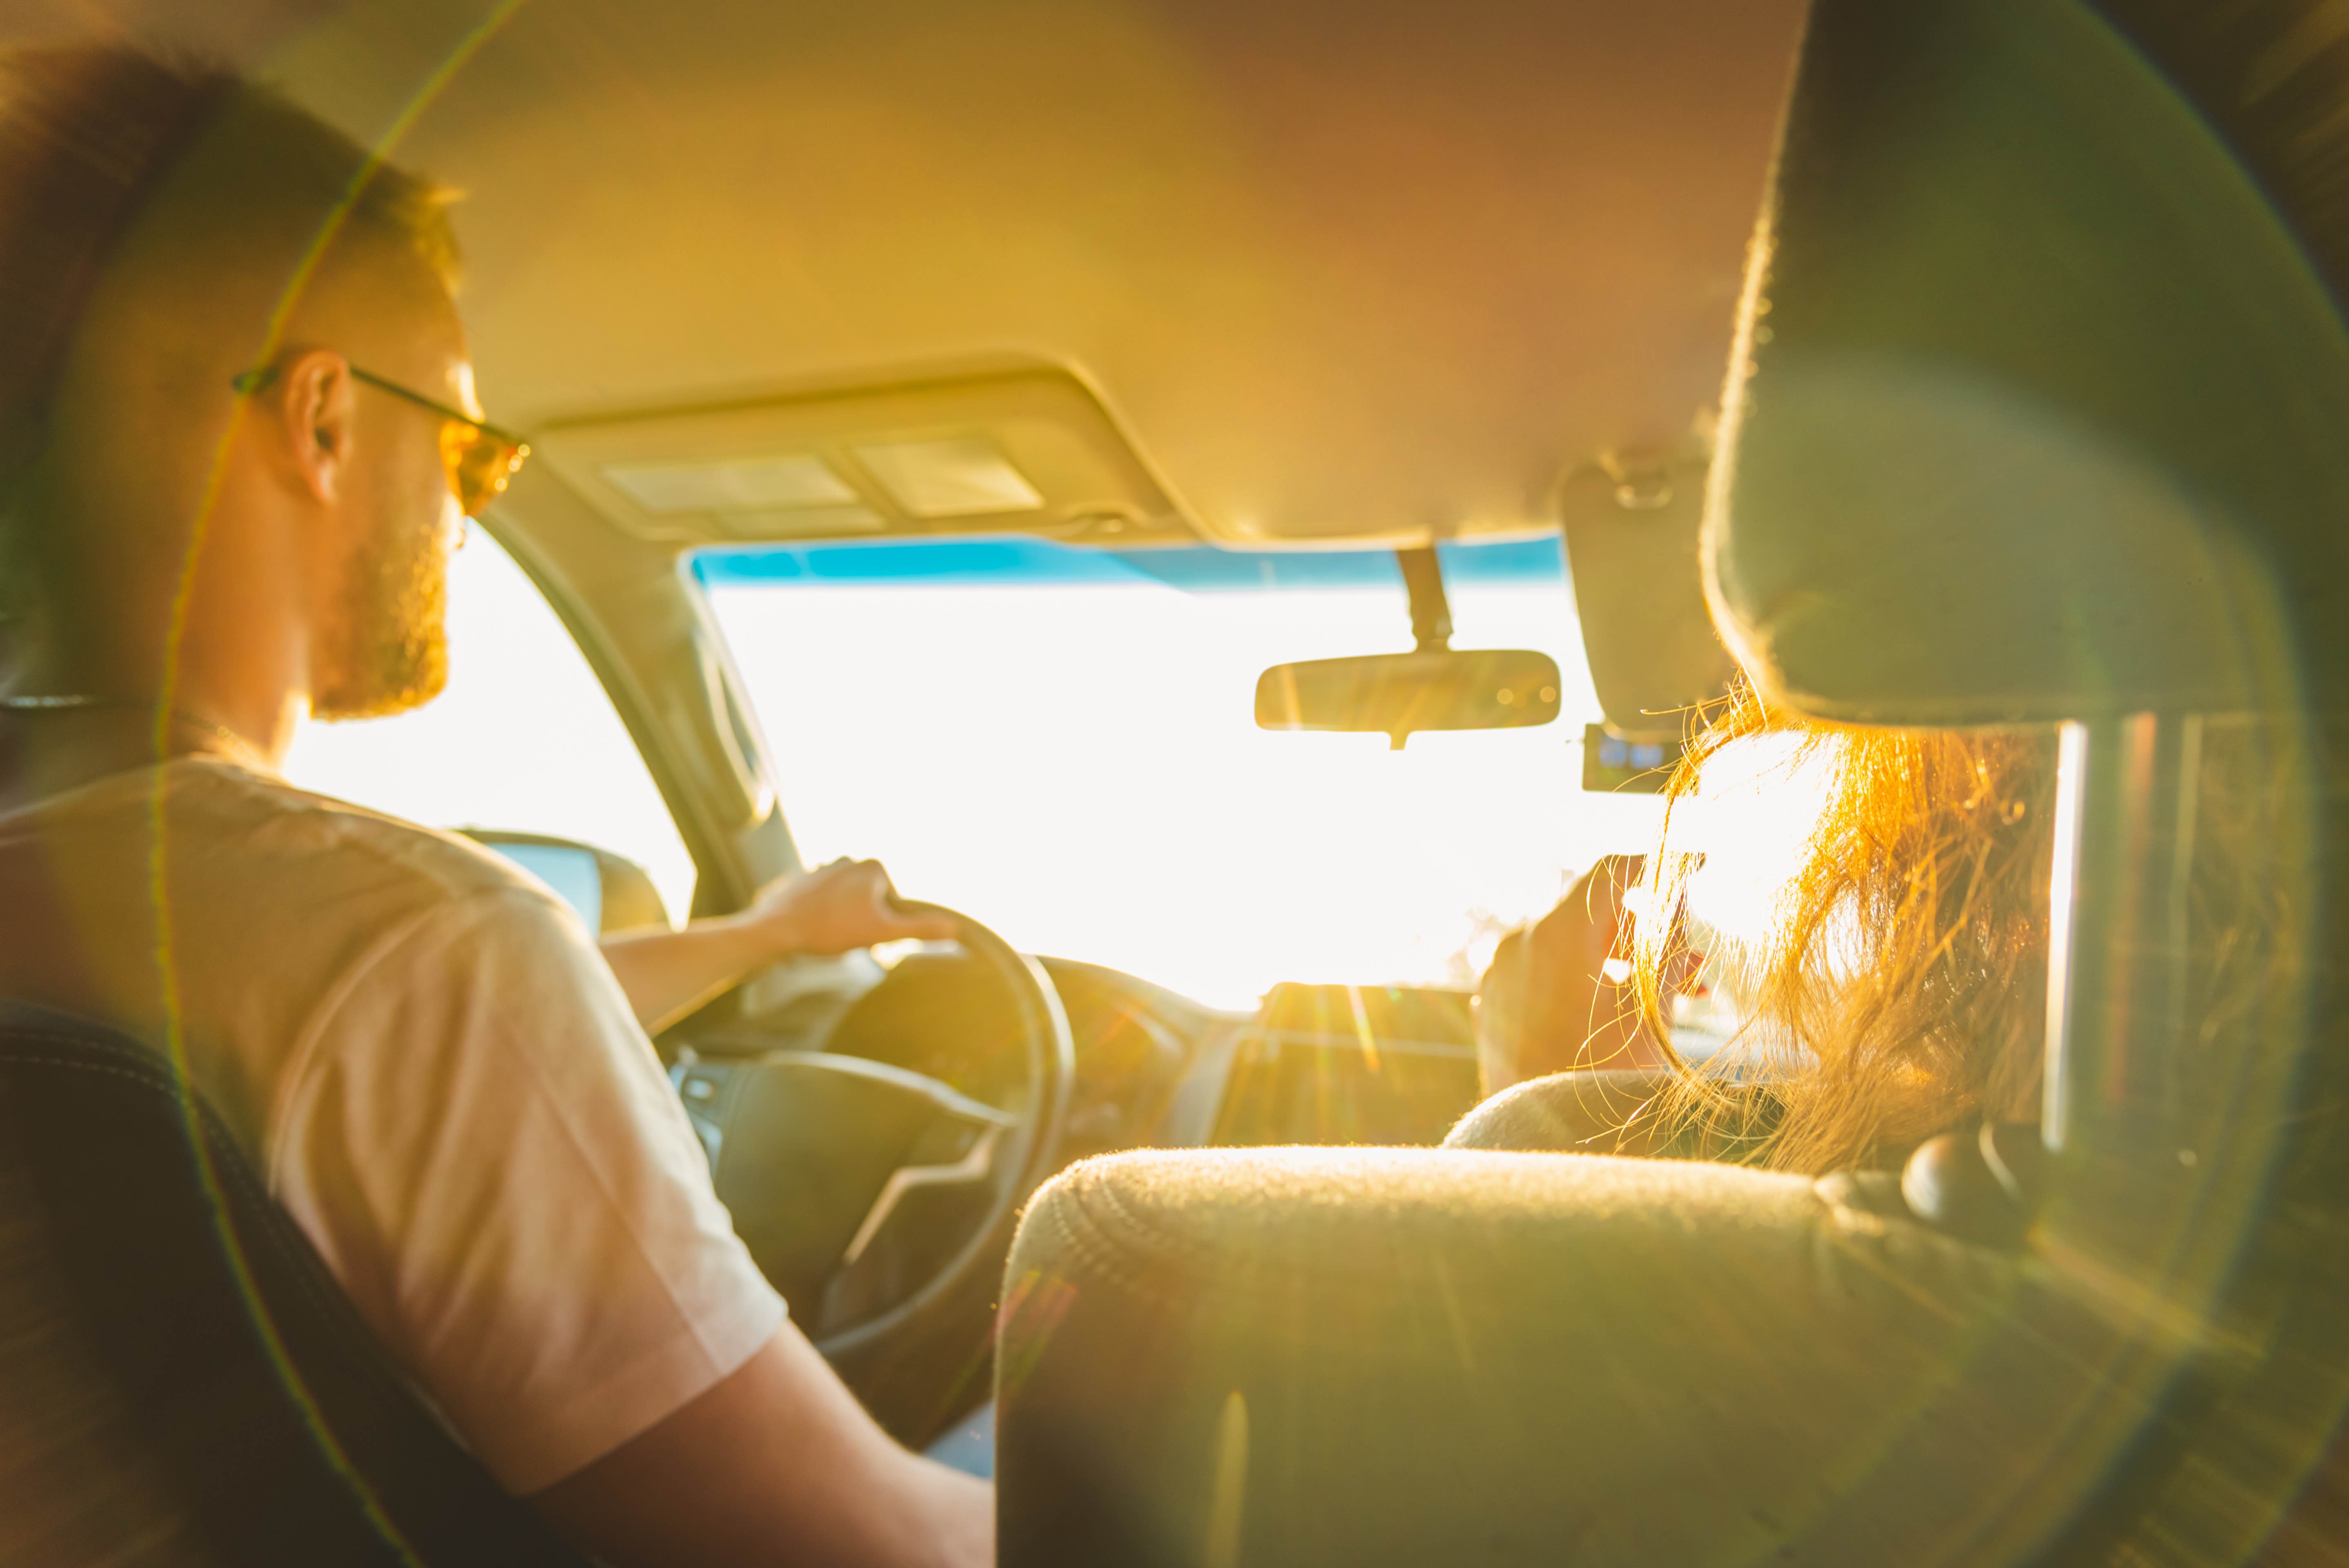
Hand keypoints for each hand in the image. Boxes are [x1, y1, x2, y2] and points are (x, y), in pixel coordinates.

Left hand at [732, 857, 958, 959]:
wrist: (775, 930)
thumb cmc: (830, 929)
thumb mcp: (883, 932)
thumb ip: (920, 929)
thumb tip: (956, 928)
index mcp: (873, 866)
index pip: (894, 903)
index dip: (884, 925)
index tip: (865, 934)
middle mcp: (848, 860)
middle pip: (872, 903)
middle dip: (864, 922)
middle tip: (847, 937)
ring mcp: (822, 869)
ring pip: (849, 905)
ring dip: (844, 922)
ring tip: (828, 935)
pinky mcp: (802, 882)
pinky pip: (824, 905)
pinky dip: (823, 919)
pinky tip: (812, 932)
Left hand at [1474, 854, 1698, 1091]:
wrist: (1541, 1153)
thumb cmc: (1602, 1084)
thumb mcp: (1651, 1013)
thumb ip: (1666, 952)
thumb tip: (1678, 908)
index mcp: (1554, 935)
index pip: (1612, 873)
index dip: (1660, 866)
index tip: (1698, 869)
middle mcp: (1517, 947)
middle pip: (1590, 915)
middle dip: (1648, 930)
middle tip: (1697, 962)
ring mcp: (1500, 981)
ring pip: (1569, 951)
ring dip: (1621, 963)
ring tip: (1672, 997)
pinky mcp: (1494, 1014)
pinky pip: (1544, 981)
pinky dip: (1585, 985)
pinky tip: (1622, 1015)